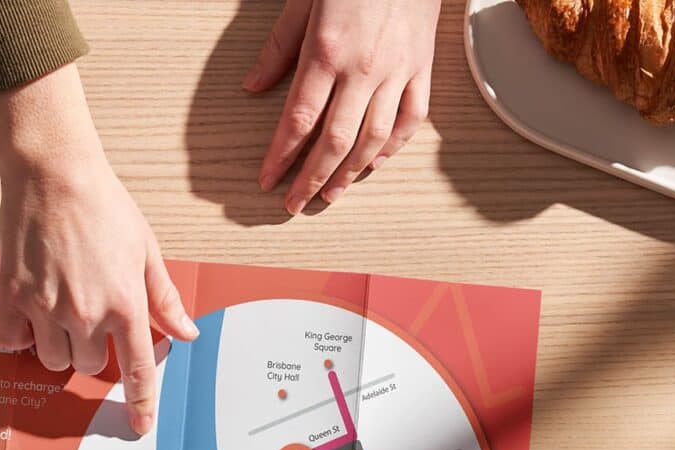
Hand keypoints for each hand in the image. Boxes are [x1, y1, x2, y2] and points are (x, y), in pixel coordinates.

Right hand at [0, 65, 198, 435]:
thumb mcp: (147, 250)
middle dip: (94, 352)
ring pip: (52, 359)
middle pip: (90, 366)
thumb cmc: (104, 205)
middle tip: (91, 318)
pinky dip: (21, 337)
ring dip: (59, 347)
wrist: (54, 172)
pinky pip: (12, 341)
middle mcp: (85, 313)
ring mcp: (45, 307)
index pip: (137, 369)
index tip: (139, 425)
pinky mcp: (12, 295)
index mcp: (124, 303)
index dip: (140, 402)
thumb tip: (186, 333)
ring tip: (61, 313)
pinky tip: (30, 315)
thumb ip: (163, 298)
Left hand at [247, 0, 438, 212]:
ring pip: (374, 139)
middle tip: (293, 204)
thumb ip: (278, 47)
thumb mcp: (303, 2)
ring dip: (349, 174)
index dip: (281, 157)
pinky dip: (393, 147)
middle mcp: (364, 69)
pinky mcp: (422, 68)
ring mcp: (397, 71)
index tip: (267, 181)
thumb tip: (252, 88)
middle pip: (335, 141)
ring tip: (330, 195)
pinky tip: (374, 163)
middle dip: (311, 179)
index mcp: (327, 52)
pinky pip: (411, 119)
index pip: (298, 120)